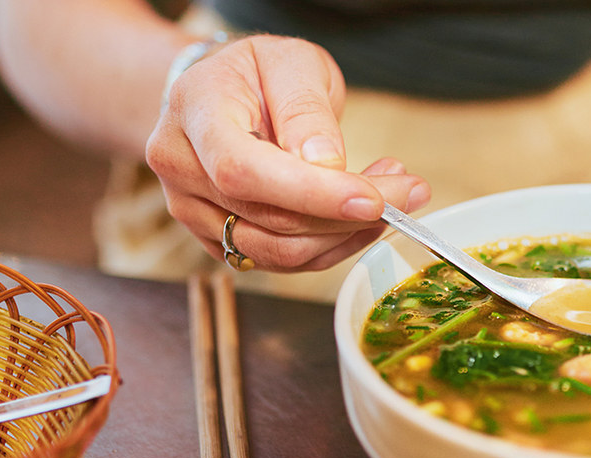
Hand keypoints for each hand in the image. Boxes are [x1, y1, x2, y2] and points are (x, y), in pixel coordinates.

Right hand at [145, 35, 429, 271]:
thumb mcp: (291, 62)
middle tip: (408, 191)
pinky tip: (357, 216)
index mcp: (194, 112)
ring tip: (389, 195)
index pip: (244, 170)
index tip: (372, 199)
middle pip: (267, 218)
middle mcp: (181, 167)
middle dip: (347, 215)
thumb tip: (327, 165)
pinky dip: (330, 246)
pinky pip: (280, 262)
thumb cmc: (257, 73)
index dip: (310, 194)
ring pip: (277, 252)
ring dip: (345, 235)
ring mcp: (192, 209)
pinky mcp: (216, 239)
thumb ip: (305, 110)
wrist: (220, 92)